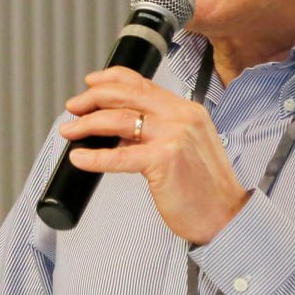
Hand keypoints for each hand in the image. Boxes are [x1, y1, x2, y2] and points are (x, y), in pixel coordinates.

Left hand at [56, 66, 249, 244]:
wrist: (226, 215)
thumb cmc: (205, 189)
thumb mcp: (185, 147)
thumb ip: (157, 133)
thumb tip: (118, 131)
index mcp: (187, 110)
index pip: (143, 83)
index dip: (111, 79)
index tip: (90, 83)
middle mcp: (182, 117)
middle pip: (127, 95)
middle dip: (92, 98)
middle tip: (73, 106)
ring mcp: (174, 136)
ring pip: (119, 119)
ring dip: (87, 123)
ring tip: (69, 130)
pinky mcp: (165, 160)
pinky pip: (119, 155)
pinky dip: (94, 157)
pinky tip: (80, 157)